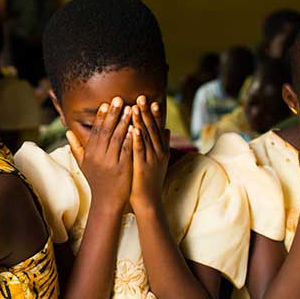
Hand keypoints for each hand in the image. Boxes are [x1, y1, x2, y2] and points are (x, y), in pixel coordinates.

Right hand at [66, 96, 134, 211]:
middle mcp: (99, 157)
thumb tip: (67, 132)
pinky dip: (132, 138)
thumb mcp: (84, 165)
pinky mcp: (123, 168)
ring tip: (130, 108)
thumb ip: (76, 148)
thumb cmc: (96, 181)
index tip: (105, 103)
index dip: (101, 117)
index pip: (96, 131)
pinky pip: (127, 150)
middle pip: (106, 131)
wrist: (107, 202)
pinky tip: (137, 127)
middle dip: (113, 114)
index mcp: (90, 154)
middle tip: (119, 99)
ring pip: (118, 138)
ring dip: (124, 122)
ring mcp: (111, 162)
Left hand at [130, 95, 169, 211]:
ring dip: (141, 121)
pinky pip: (140, 151)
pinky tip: (133, 129)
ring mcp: (151, 159)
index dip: (156, 115)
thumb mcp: (159, 160)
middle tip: (142, 97)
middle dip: (147, 112)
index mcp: (161, 150)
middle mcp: (158, 152)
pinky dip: (137, 139)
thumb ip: (162, 144)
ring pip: (146, 137)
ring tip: (135, 107)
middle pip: (153, 129)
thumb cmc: (151, 180)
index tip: (153, 101)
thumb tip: (166, 129)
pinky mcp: (143, 167)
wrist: (149, 201)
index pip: (159, 128)